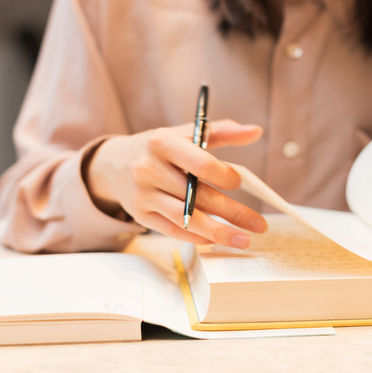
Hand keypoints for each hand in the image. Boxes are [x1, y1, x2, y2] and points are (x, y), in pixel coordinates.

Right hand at [84, 119, 267, 247]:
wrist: (113, 165)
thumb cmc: (158, 149)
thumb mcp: (185, 134)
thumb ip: (221, 132)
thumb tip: (255, 131)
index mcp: (163, 143)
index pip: (199, 162)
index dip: (223, 174)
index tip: (239, 182)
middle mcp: (149, 169)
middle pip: (197, 195)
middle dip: (232, 212)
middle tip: (258, 224)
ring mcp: (143, 195)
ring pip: (186, 218)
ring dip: (218, 232)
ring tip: (243, 240)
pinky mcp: (141, 216)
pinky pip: (173, 231)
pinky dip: (197, 237)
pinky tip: (217, 241)